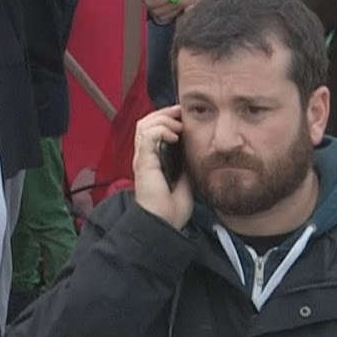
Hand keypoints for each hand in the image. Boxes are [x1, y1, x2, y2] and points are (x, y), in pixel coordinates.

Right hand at [133, 106, 192, 229]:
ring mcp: (142, 158)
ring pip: (144, 125)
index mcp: (151, 159)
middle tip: (180, 113)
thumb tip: (194, 150)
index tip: (183, 116)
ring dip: (162, 119)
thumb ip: (184, 163)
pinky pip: (148, 136)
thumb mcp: (183, 179)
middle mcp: (144, 155)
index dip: (165, 118)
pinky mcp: (143, 162)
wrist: (163, 223)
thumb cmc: (171, 207)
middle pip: (145, 122)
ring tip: (178, 125)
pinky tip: (174, 135)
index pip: (151, 128)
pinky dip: (161, 130)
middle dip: (164, 113)